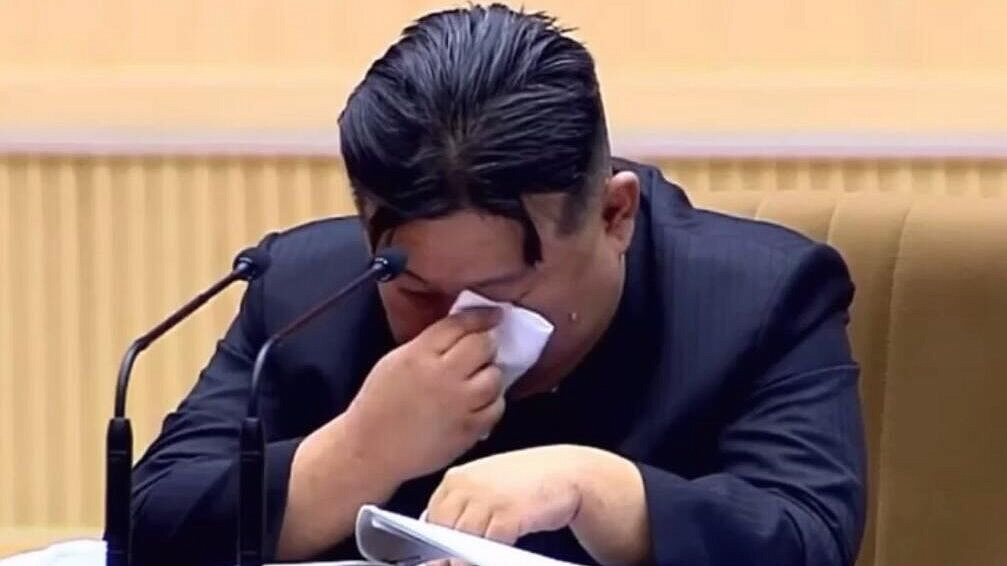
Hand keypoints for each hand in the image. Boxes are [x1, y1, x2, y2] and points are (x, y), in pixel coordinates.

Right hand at [342, 308, 506, 481]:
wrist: (370, 450)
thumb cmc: (379, 405)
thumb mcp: (396, 361)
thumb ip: (428, 344)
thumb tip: (463, 331)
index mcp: (419, 355)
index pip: (460, 325)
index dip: (482, 317)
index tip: (494, 315)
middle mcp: (442, 376)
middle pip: (483, 346)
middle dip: (486, 345)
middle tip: (482, 351)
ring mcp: (458, 404)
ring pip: (495, 377)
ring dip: (489, 375)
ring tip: (476, 380)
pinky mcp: (468, 430)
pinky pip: (496, 408)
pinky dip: (491, 403)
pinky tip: (477, 404)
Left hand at [424, 445, 588, 545]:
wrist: (567, 472)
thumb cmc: (526, 482)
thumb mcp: (487, 487)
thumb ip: (462, 507)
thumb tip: (438, 541)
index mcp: (457, 478)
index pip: (431, 515)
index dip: (434, 540)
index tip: (439, 555)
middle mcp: (467, 485)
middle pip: (441, 529)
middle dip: (446, 552)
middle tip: (454, 561)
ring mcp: (486, 498)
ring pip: (461, 540)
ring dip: (464, 556)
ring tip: (473, 558)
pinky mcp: (506, 514)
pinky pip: (486, 545)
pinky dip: (486, 555)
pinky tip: (494, 555)